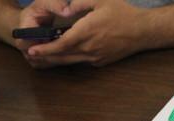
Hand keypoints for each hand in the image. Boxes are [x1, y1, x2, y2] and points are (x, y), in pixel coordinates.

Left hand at [24, 0, 149, 67]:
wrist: (143, 31)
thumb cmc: (123, 13)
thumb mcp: (100, 0)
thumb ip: (79, 4)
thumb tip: (65, 9)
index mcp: (86, 32)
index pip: (60, 44)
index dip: (44, 49)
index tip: (32, 50)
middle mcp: (88, 49)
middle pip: (61, 57)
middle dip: (44, 57)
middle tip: (30, 55)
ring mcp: (94, 58)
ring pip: (70, 61)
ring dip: (55, 60)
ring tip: (41, 57)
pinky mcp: (100, 62)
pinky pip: (80, 61)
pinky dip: (69, 59)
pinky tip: (63, 55)